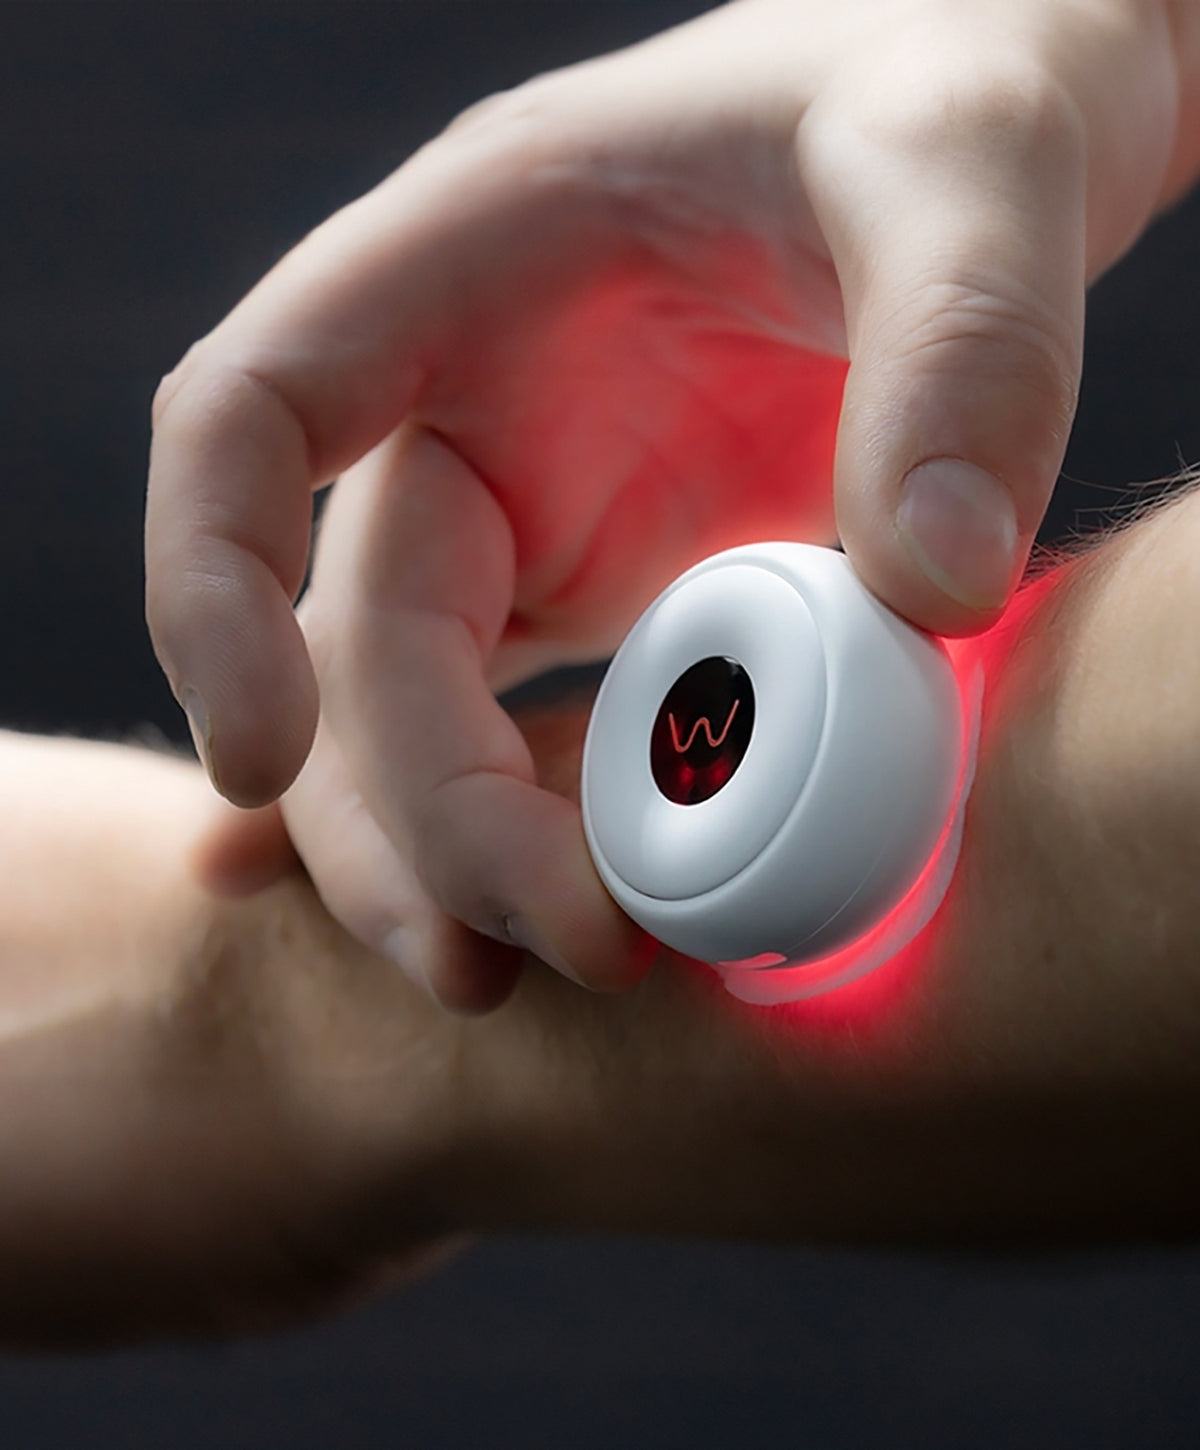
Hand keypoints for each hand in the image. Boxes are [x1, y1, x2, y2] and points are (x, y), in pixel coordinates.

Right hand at [145, 0, 1199, 1007]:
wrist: (987, 143)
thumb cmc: (949, 100)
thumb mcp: (971, 169)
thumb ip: (962, 355)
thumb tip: (932, 595)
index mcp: (472, 264)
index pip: (246, 418)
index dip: (209, 590)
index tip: (259, 758)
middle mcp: (475, 406)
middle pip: (354, 638)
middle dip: (419, 813)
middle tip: (559, 943)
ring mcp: (545, 509)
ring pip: (418, 715)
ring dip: (452, 859)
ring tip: (543, 969)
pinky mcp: (624, 586)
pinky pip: (534, 730)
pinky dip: (520, 834)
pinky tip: (524, 925)